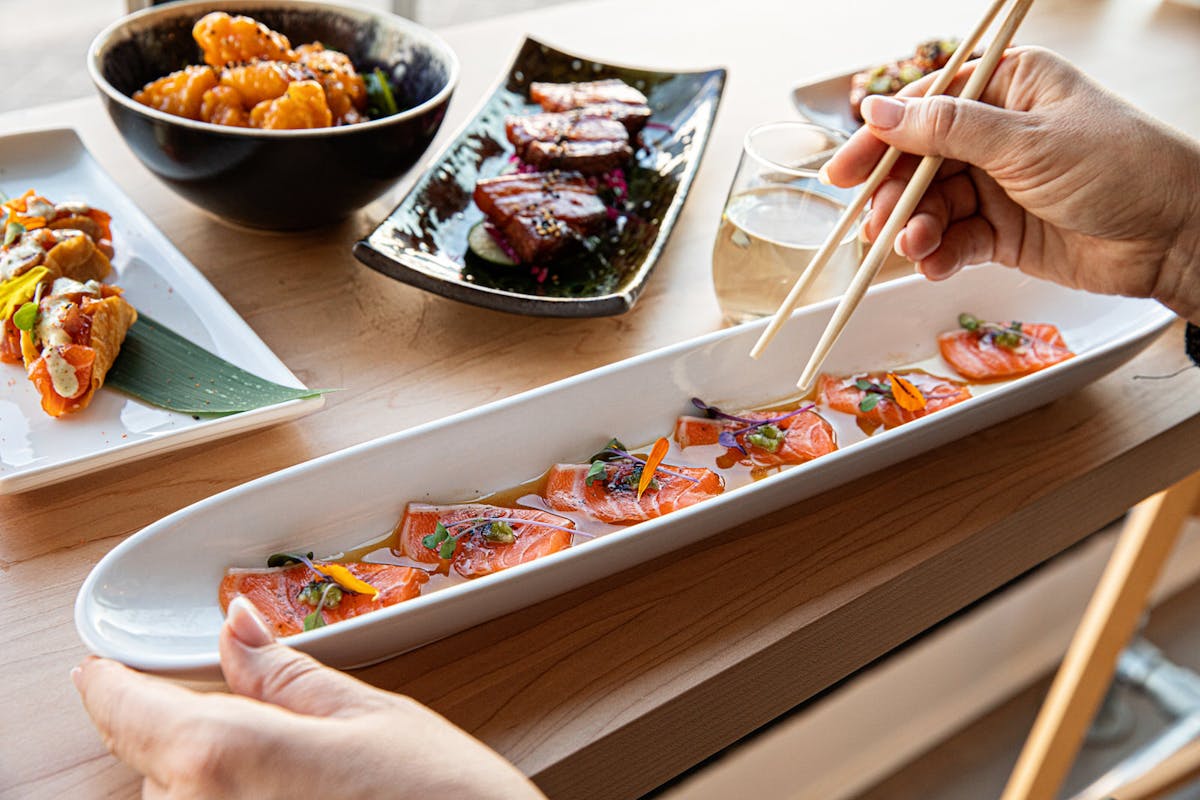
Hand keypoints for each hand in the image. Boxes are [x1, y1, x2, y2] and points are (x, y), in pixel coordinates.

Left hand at [73, 597, 545, 799]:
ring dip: (215, 784)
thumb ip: (285, 673)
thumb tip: (237, 626)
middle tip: (281, 736)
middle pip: (158, 761)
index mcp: (226, 757)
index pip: (126, 710)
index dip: (113, 682)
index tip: (107, 668)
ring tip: (309, 787)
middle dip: (199, 736)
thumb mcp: (371, 719)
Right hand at [822, 46, 1199, 322]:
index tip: (845, 172)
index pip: (926, 107)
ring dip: (915, 227)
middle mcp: (999, 133)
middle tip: (873, 222)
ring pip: (932, 204)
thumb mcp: (1027, 142)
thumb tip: (880, 111)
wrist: (1175, 238)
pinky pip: (954, 239)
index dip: (881, 139)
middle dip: (894, 193)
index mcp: (1009, 87)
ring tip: (914, 246)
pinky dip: (939, 253)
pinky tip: (934, 263)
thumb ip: (947, 130)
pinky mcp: (1003, 230)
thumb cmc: (1123, 169)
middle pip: (920, 160)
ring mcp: (999, 183)